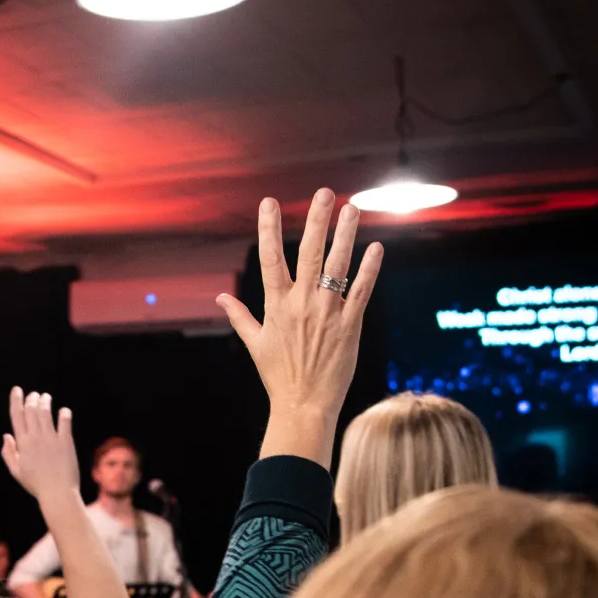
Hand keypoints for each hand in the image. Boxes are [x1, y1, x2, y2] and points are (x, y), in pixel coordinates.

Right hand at [1, 387, 79, 505]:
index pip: (17, 416)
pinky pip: (65, 421)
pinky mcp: (66, 442)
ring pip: (46, 413)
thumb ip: (8, 453)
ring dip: (45, 402)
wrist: (58, 493)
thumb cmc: (36, 485)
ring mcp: (52, 439)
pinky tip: (63, 411)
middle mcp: (36, 438)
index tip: (17, 390)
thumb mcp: (16, 471)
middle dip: (32, 399)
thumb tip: (6, 435)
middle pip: (31, 410)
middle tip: (34, 395)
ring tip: (46, 397)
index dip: (16, 400)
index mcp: (22, 443)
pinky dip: (64, 413)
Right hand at [217, 189, 382, 465]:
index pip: (270, 258)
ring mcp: (328, 313)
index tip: (268, 202)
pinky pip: (362, 290)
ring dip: (346, 234)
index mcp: (276, 306)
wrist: (303, 405)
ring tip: (352, 208)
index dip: (269, 228)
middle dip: (317, 220)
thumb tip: (221, 296)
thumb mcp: (255, 344)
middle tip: (325, 193)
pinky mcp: (351, 325)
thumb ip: (240, 316)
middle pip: (309, 253)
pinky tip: (376, 248)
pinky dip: (370, 268)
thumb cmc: (277, 376)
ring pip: (339, 265)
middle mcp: (301, 304)